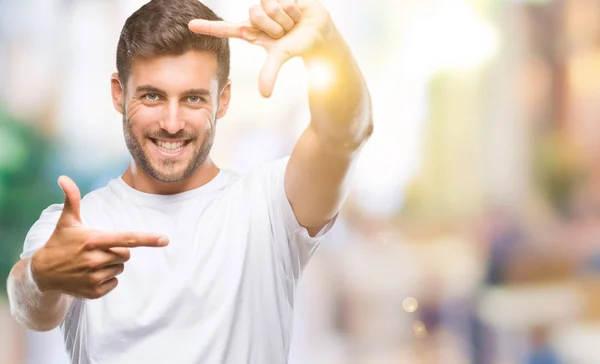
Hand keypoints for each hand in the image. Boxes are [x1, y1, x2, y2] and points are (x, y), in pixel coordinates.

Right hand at [30, 176, 168, 299]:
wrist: (42, 273)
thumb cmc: (60, 242)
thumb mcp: (67, 221)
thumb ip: (72, 199)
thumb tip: (63, 178)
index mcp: (93, 240)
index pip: (127, 238)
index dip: (147, 239)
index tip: (165, 239)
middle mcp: (94, 259)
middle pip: (126, 254)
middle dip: (117, 251)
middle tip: (98, 250)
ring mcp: (93, 277)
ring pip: (121, 268)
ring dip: (112, 265)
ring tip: (91, 262)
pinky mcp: (93, 292)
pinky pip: (115, 282)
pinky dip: (107, 279)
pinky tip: (90, 275)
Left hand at [189, 0, 334, 96]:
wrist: (318, 32)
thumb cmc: (297, 44)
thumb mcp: (281, 57)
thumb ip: (270, 73)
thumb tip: (265, 95)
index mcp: (251, 31)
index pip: (225, 29)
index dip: (208, 27)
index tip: (190, 26)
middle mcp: (256, 16)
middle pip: (254, 15)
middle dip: (274, 25)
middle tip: (284, 31)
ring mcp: (267, 4)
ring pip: (269, 7)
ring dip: (285, 17)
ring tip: (292, 21)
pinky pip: (282, 0)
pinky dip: (293, 9)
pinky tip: (297, 11)